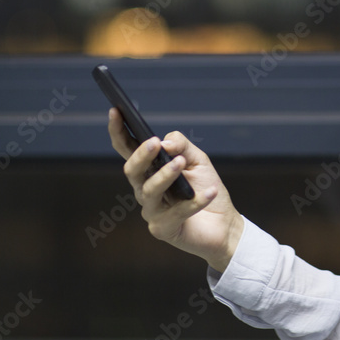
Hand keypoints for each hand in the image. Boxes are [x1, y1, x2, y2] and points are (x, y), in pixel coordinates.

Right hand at [108, 107, 244, 271]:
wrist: (224, 223)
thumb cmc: (205, 187)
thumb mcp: (197, 159)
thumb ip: (181, 145)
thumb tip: (164, 143)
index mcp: (149, 170)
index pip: (127, 149)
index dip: (118, 131)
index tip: (115, 111)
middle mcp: (145, 190)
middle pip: (132, 172)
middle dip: (141, 156)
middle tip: (155, 143)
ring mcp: (152, 211)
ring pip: (149, 191)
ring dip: (165, 175)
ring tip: (181, 163)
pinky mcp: (164, 229)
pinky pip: (177, 213)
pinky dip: (195, 202)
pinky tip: (210, 193)